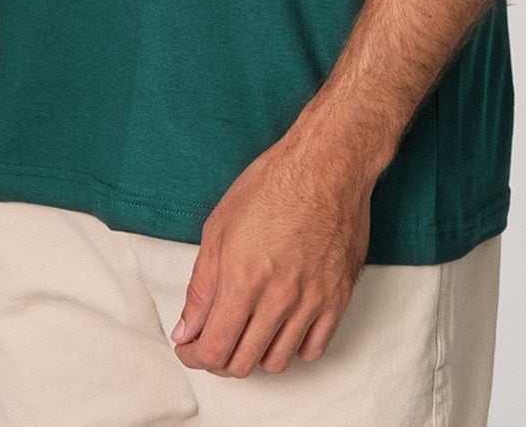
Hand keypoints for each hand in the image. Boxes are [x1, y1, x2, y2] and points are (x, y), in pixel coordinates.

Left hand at [170, 128, 373, 378]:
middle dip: (220, 358)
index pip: (214, 349)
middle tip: (215, 338)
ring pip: (277, 362)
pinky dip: (294, 346)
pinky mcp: (338, 297)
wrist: (326, 163)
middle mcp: (278, 296)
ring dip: (256, 354)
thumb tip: (187, 329)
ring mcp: (312, 300)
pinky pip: (314, 349)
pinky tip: (283, 325)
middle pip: (242, 363)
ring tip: (249, 329)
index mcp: (243, 278)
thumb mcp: (219, 226)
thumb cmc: (273, 183)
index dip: (195, 355)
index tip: (190, 347)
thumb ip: (201, 285)